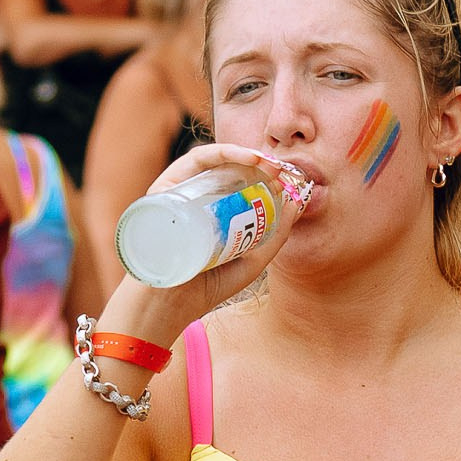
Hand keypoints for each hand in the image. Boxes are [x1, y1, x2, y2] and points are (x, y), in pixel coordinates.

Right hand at [98, 145, 312, 345]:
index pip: (237, 180)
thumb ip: (275, 237)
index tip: (287, 178)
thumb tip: (297, 202)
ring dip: (243, 153)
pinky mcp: (163, 189)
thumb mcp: (251, 262)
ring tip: (267, 163)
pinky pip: (191, 162)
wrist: (167, 307)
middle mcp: (192, 196)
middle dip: (257, 161)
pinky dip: (220, 153)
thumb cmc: (203, 287)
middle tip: (281, 168)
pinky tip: (244, 159)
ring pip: (211, 160)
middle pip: (226, 167)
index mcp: (210, 209)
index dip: (264, 173)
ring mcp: (177, 191)